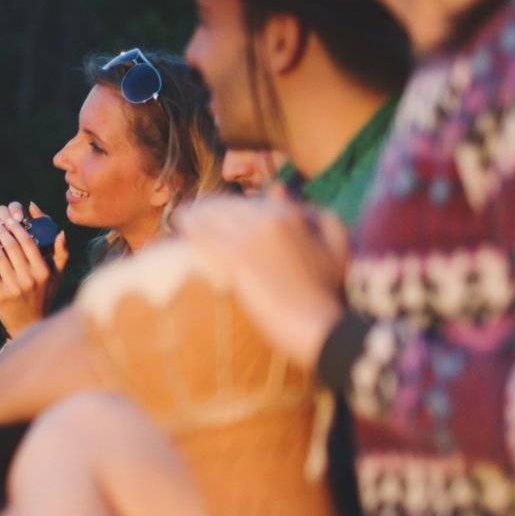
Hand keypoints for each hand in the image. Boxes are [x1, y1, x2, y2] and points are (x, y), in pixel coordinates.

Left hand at [0, 203, 66, 337]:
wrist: (27, 323)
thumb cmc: (43, 296)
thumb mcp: (56, 277)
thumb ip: (61, 254)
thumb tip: (61, 233)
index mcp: (43, 272)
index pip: (28, 243)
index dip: (17, 229)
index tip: (10, 221)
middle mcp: (29, 278)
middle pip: (12, 247)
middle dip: (2, 232)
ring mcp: (13, 287)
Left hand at [175, 194, 347, 365]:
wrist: (318, 325)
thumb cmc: (328, 292)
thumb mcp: (336, 247)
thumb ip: (319, 217)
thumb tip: (280, 190)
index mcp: (293, 215)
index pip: (257, 201)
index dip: (236, 207)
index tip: (223, 211)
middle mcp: (272, 219)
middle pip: (233, 206)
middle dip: (214, 209)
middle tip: (196, 214)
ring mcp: (254, 237)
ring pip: (216, 214)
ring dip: (198, 213)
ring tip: (185, 217)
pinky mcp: (238, 258)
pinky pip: (206, 233)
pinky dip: (190, 225)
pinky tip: (178, 222)